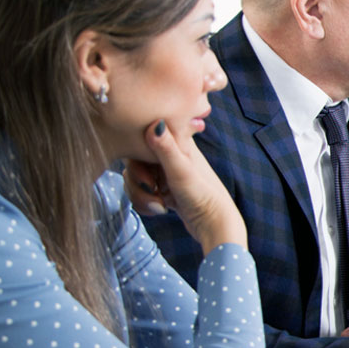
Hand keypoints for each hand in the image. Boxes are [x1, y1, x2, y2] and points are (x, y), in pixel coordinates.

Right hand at [130, 120, 243, 252]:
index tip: (148, 175)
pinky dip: (145, 203)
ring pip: (136, 179)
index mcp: (178, 143)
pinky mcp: (163, 190)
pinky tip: (159, 210)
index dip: (136, 156)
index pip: (142, 138)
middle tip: (151, 190)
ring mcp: (166, 173)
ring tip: (159, 206)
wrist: (214, 225)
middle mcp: (171, 155)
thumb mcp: (182, 171)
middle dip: (137, 181)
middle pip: (134, 161)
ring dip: (141, 195)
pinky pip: (141, 192)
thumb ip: (166, 149)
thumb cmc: (203, 196)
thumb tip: (155, 122)